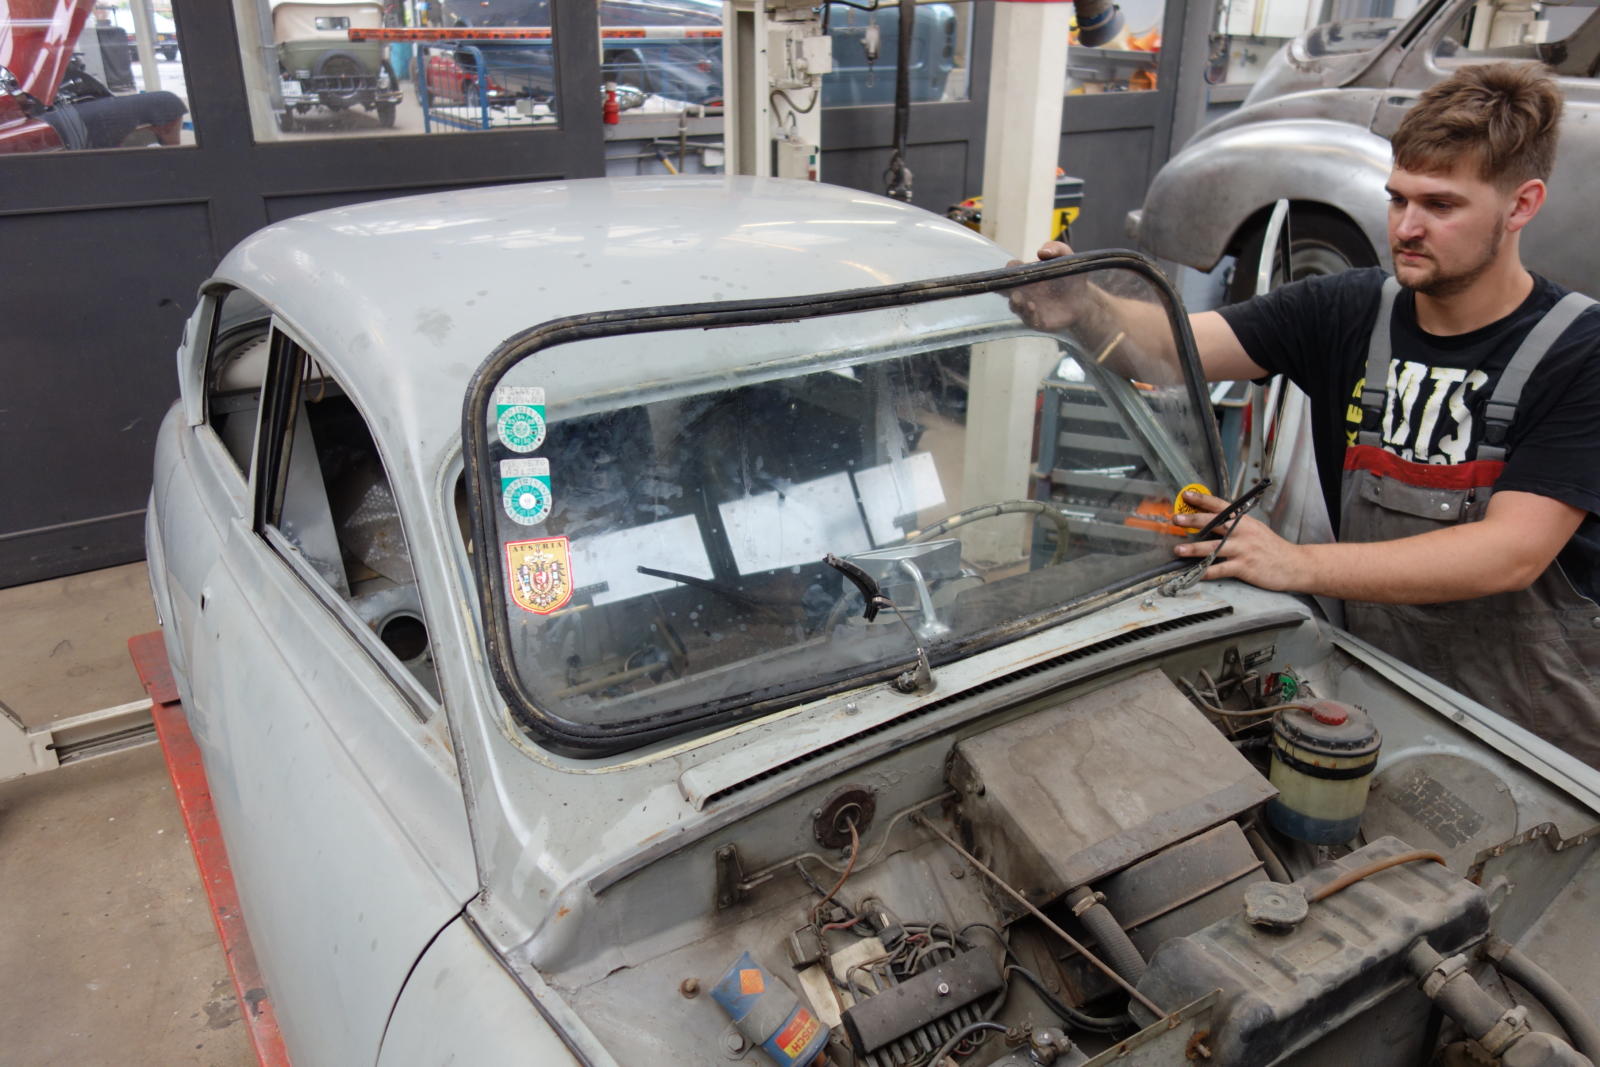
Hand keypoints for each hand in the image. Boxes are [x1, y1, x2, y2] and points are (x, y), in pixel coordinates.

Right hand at [1008, 240, 1091, 332]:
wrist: (1083, 299)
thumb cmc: (1071, 277)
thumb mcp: (1067, 258)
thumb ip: (1057, 248)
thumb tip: (1042, 252)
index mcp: (1026, 275)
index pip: (1011, 271)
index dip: (1009, 269)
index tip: (1013, 268)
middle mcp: (1024, 291)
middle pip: (1006, 290)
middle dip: (1003, 288)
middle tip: (1009, 286)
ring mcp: (1028, 307)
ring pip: (1015, 306)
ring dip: (1016, 303)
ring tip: (1020, 298)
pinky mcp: (1037, 321)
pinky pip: (1029, 319)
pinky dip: (1028, 314)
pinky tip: (1032, 307)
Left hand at [1171, 489, 1308, 591]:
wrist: (1294, 565)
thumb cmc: (1271, 547)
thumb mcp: (1255, 528)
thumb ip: (1235, 523)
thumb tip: (1212, 517)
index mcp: (1244, 520)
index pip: (1220, 506)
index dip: (1203, 500)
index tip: (1187, 495)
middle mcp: (1242, 532)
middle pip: (1214, 523)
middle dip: (1193, 521)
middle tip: (1176, 519)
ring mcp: (1243, 549)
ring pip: (1214, 547)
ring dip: (1193, 549)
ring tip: (1178, 549)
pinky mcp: (1244, 567)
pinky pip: (1221, 569)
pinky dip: (1207, 571)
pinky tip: (1196, 573)